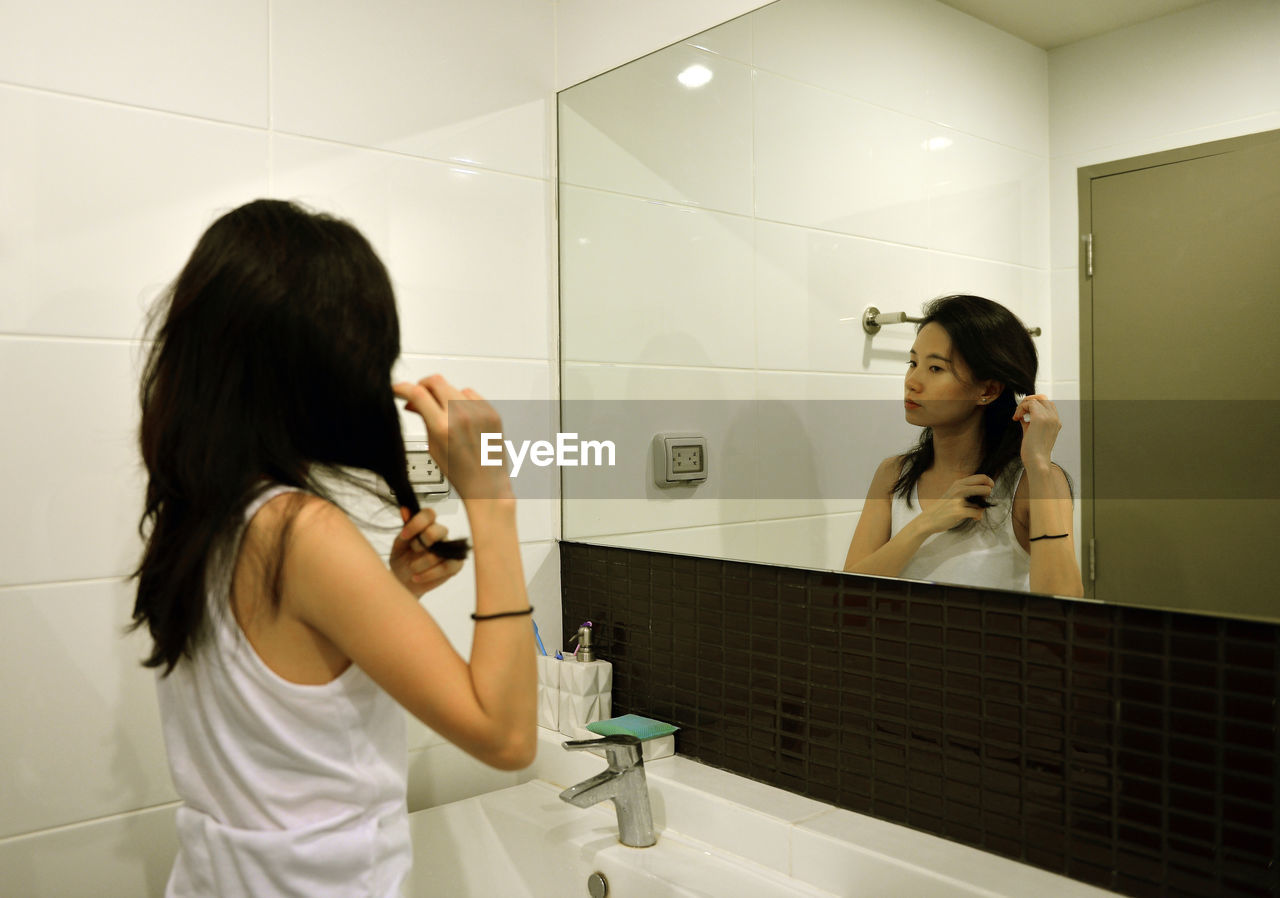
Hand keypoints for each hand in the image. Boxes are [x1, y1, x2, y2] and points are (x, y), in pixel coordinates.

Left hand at [390, 506, 463, 597]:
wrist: (404, 582)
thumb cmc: (402, 560)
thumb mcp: (398, 546)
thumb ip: (405, 530)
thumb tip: (405, 510)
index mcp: (426, 525)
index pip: (429, 514)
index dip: (417, 523)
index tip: (404, 536)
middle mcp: (440, 534)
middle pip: (439, 530)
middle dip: (421, 543)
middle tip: (413, 551)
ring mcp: (450, 549)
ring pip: (440, 553)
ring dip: (420, 563)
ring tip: (411, 568)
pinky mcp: (455, 565)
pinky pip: (446, 567)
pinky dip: (429, 574)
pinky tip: (417, 577)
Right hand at [393, 375, 512, 500]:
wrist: (486, 482)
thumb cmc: (460, 472)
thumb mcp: (433, 446)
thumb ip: (423, 419)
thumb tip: (412, 402)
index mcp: (443, 427)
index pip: (418, 394)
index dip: (403, 387)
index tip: (398, 388)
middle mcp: (462, 416)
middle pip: (436, 381)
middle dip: (423, 385)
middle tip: (419, 394)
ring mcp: (479, 412)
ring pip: (453, 387)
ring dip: (442, 393)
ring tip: (442, 410)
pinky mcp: (491, 412)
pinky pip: (471, 394)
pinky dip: (461, 398)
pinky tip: (459, 412)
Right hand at [916, 475, 993, 534]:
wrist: (929, 519)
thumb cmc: (943, 507)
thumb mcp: (953, 493)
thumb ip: (967, 490)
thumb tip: (985, 492)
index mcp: (958, 483)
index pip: (981, 477)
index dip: (989, 482)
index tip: (989, 488)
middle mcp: (959, 489)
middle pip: (984, 485)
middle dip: (988, 493)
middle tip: (983, 500)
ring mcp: (958, 500)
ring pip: (982, 500)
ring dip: (982, 507)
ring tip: (977, 512)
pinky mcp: (959, 511)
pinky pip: (977, 513)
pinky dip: (977, 516)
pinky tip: (974, 518)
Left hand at [1012, 394, 1060, 468]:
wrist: (1037, 461)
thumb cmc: (1034, 451)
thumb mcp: (1032, 432)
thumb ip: (1029, 421)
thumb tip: (1022, 413)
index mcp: (1055, 422)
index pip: (1047, 404)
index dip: (1034, 405)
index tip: (1023, 413)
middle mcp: (1054, 418)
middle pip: (1042, 398)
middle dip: (1028, 401)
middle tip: (1019, 412)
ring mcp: (1049, 417)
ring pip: (1035, 399)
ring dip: (1023, 405)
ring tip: (1017, 417)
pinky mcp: (1040, 418)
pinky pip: (1029, 403)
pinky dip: (1020, 408)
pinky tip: (1016, 418)